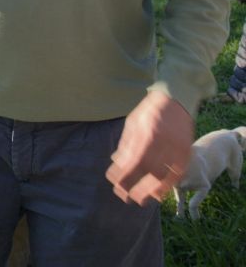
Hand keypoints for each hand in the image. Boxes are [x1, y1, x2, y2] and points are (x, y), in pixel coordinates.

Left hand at [105, 90, 193, 205]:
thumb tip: (116, 163)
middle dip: (135, 188)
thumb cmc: (149, 112)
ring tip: (142, 201)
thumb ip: (126, 144)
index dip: (123, 176)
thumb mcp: (132, 124)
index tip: (115, 185)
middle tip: (125, 199)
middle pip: (147, 173)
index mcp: (145, 135)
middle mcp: (162, 143)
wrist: (175, 100)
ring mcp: (176, 148)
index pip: (132, 162)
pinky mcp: (186, 150)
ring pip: (164, 176)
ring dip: (152, 191)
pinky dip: (169, 184)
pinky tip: (160, 192)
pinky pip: (179, 172)